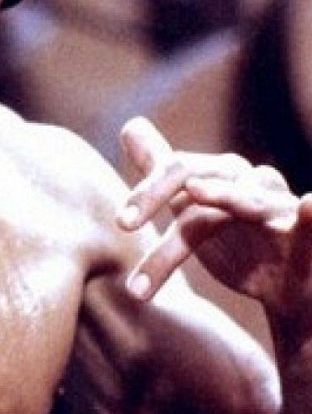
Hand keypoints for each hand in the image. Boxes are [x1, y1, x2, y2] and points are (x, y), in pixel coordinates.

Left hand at [117, 117, 311, 316]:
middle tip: (124, 226)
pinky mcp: (306, 238)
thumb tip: (130, 124)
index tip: (120, 223)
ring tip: (195, 190)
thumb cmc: (238, 244)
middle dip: (160, 205)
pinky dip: (311, 215)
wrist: (290, 290)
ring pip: (243, 203)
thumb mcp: (192, 209)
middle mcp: (248, 183)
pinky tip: (309, 203)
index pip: (177, 172)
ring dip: (220, 198)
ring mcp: (278, 207)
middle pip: (200, 187)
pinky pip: (310, 225)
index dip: (146, 192)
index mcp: (219, 177)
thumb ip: (162, 171)